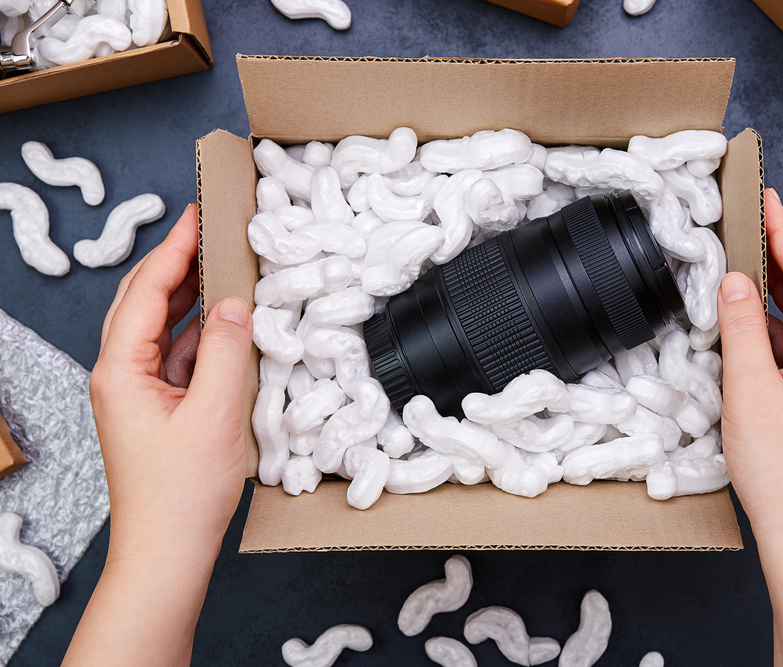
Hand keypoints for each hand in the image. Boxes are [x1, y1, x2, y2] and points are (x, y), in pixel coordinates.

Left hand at [89, 203, 252, 564]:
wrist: (167, 550)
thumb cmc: (182, 492)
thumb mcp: (216, 413)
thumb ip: (228, 351)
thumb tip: (236, 304)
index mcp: (121, 370)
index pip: (146, 292)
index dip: (174, 249)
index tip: (197, 214)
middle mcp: (121, 375)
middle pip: (145, 302)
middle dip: (176, 262)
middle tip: (207, 228)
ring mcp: (138, 392)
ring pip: (162, 327)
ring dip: (190, 295)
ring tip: (221, 264)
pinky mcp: (158, 408)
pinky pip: (177, 354)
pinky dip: (201, 331)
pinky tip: (225, 321)